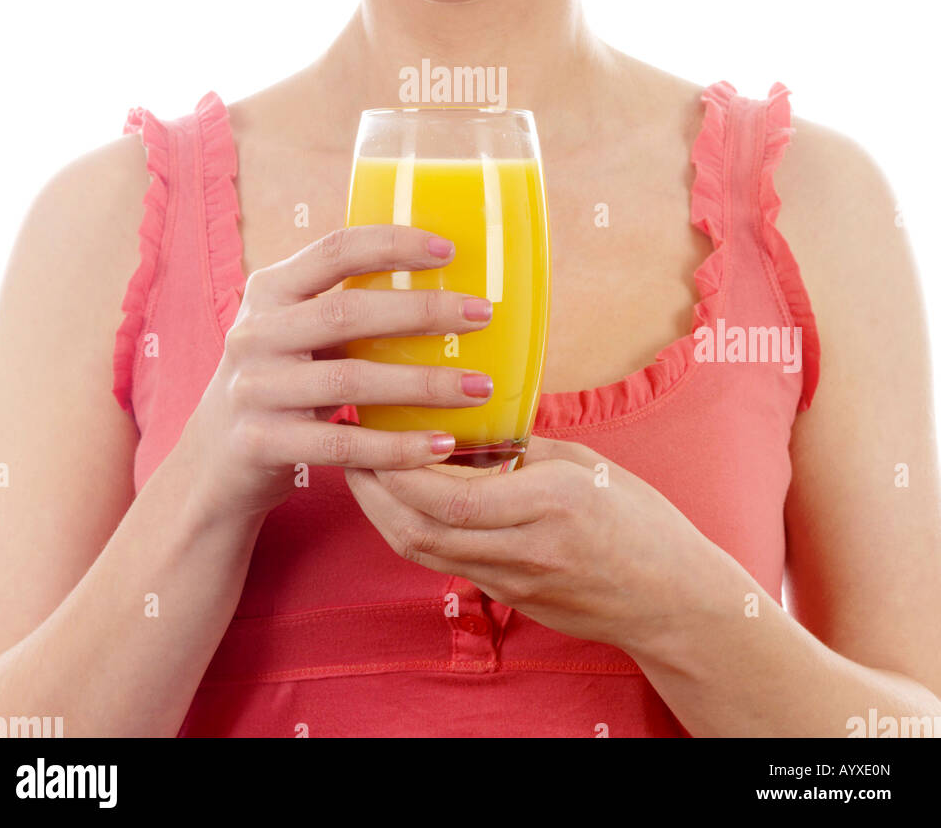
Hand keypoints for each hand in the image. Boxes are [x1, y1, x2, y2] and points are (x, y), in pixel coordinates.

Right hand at [177, 225, 495, 524]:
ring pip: (349, 380)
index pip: (334, 250)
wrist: (214, 461)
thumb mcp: (295, 331)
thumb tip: (443, 281)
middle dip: (422, 311)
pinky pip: (340, 444)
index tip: (449, 250)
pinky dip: (395, 446)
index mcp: (270, 290)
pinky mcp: (260, 444)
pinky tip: (441, 445)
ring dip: (422, 383)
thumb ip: (343, 305)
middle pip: (347, 312)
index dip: (392, 244)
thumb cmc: (280, 382)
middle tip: (482, 314)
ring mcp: (254, 389)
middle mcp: (255, 333)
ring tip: (479, 386)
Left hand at [345, 434, 717, 653]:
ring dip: (383, 513)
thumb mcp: (586, 466)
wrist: (673, 600)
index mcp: (547, 503)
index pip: (448, 496)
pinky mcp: (511, 597)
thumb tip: (471, 423)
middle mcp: (523, 547)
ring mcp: (513, 580)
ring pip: (423, 553)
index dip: (399, 467)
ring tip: (366, 472)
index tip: (378, 426)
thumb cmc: (641, 523)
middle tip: (351, 449)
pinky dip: (417, 530)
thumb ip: (525, 449)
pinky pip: (447, 562)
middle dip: (373, 491)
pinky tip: (407, 501)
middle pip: (419, 531)